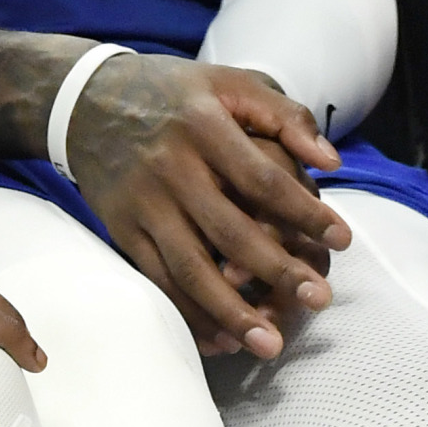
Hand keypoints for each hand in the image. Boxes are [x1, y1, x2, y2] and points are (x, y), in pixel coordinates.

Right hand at [65, 53, 347, 358]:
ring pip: (190, 268)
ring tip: (271, 344)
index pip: (263, 177)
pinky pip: (158, 281)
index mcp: (203, 125)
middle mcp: (172, 167)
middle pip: (230, 230)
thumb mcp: (229, 82)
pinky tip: (222, 339)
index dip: (304, 212)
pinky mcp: (122, 230)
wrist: (84, 100)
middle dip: (277, 271)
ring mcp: (144, 203)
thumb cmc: (173, 93)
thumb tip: (330, 162)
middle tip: (319, 301)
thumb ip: (284, 115)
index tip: (343, 240)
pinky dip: (189, 314)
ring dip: (232, 311)